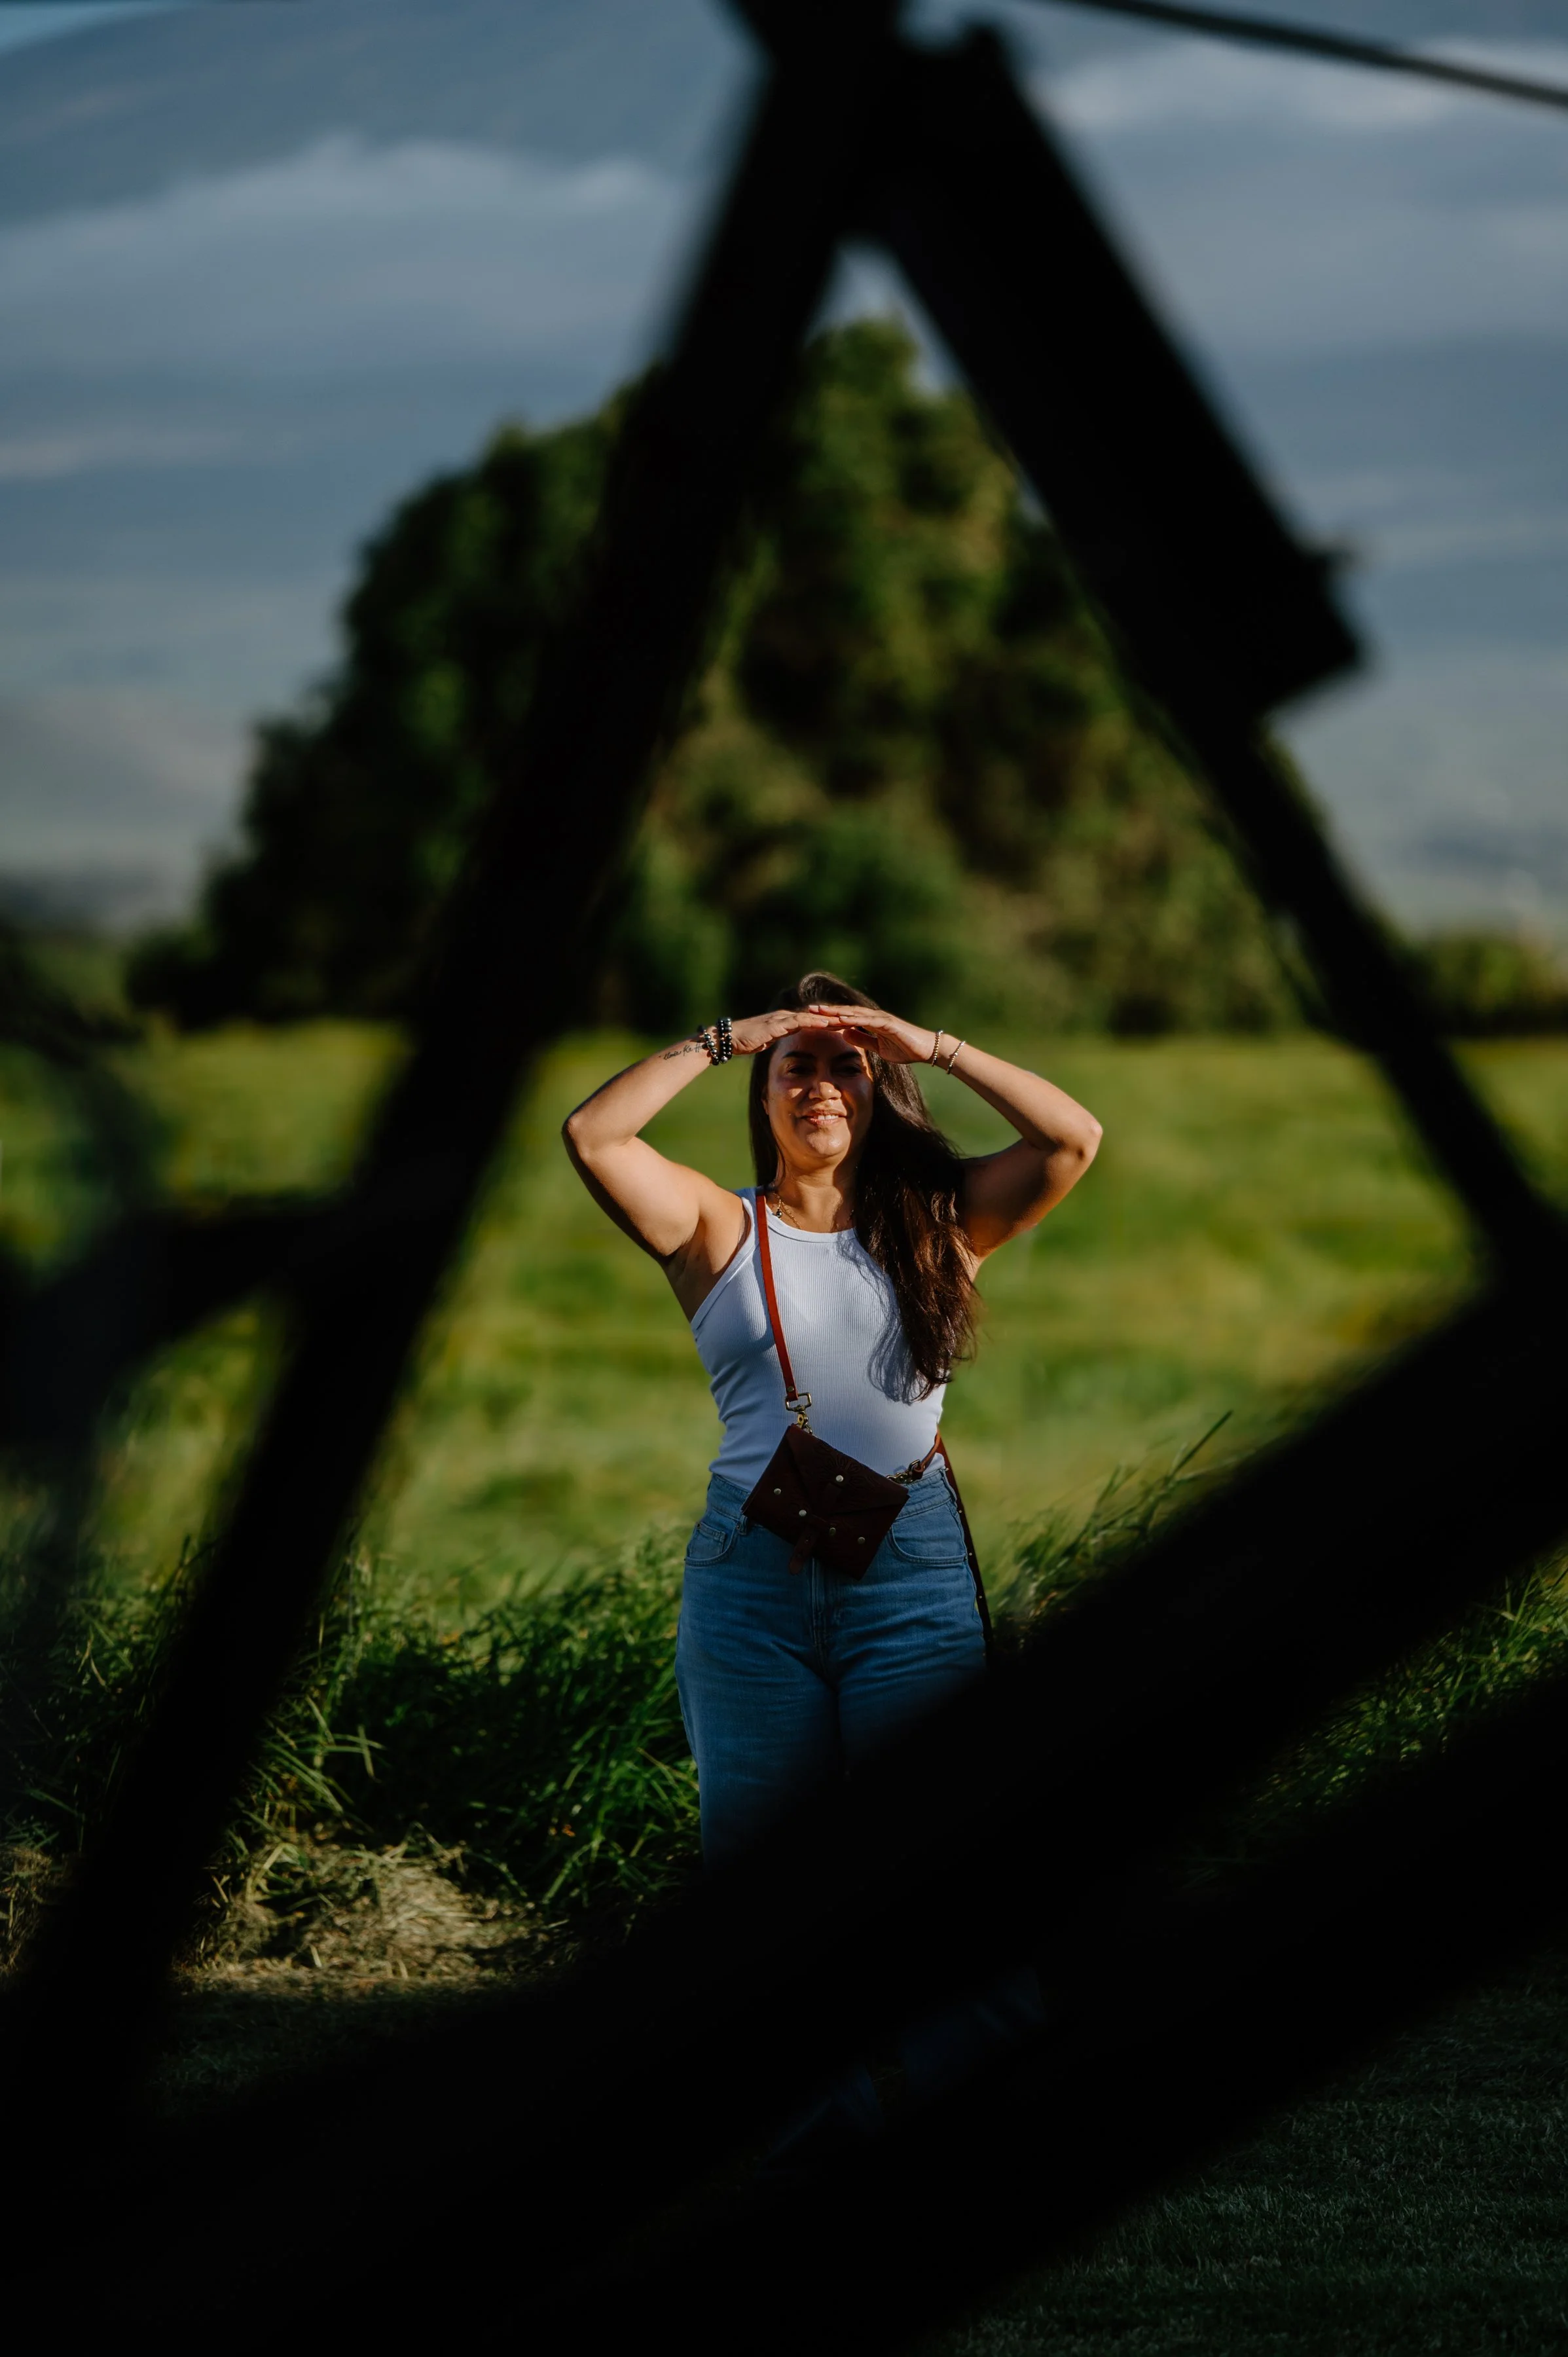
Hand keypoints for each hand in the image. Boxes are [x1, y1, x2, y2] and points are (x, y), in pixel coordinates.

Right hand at [728, 1007, 847, 1056]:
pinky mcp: (777, 1024)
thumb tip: (787, 1040)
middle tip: (855, 1018)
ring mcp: (782, 1018)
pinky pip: (800, 1021)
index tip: (847, 1025)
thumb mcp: (767, 1041)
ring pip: (812, 1016)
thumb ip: (779, 1038)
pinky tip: (827, 1023)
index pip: (812, 1020)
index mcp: (786, 1021)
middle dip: (836, 1017)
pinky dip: (815, 1022)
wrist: (728, 1039)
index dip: (830, 1021)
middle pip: (817, 1015)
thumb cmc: (745, 1042)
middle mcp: (786, 1016)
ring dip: (830, 1018)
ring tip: (848, 1019)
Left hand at [803, 1002, 939, 1065]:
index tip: (812, 1019)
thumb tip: (845, 1034)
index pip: (846, 1019)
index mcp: (870, 1024)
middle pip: (846, 1012)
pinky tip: (842, 1018)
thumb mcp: (878, 1048)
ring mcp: (880, 1018)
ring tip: (820, 1011)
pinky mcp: (888, 1023)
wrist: (925, 1049)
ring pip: (854, 1013)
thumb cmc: (905, 1049)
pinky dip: (854, 1018)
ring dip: (836, 1011)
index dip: (829, 1018)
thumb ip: (863, 1040)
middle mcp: (873, 1017)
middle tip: (808, 1010)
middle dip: (828, 1011)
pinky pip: (868, 1020)